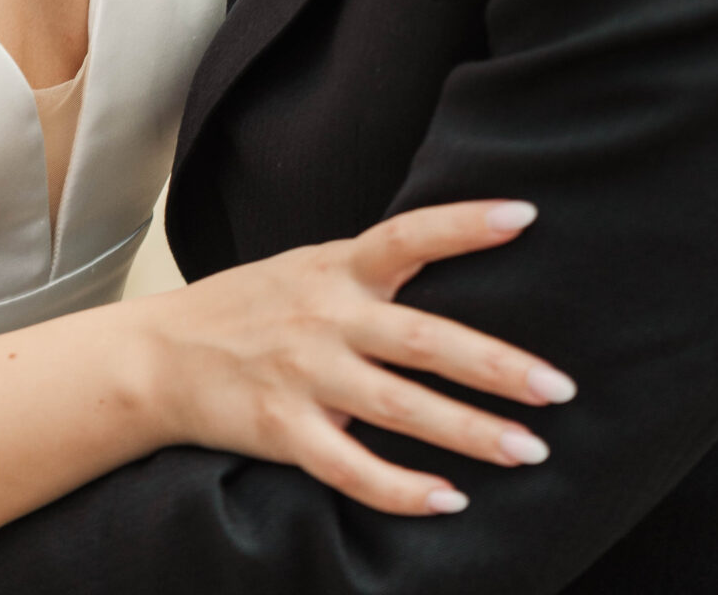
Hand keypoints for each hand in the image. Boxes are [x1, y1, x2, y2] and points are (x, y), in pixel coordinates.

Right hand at [138, 199, 573, 515]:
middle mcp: (325, 317)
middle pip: (424, 340)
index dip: (464, 225)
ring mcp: (304, 377)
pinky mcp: (284, 432)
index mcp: (334, 268)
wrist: (158, 356)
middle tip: (560, 389)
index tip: (524, 216)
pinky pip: (352, 468)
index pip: (408, 234)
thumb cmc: (247, 308)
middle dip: (498, 366)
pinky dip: (402, 488)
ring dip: (471, 433)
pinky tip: (448, 501)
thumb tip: (453, 260)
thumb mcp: (307, 267)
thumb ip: (371, 269)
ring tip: (530, 451)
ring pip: (401, 408)